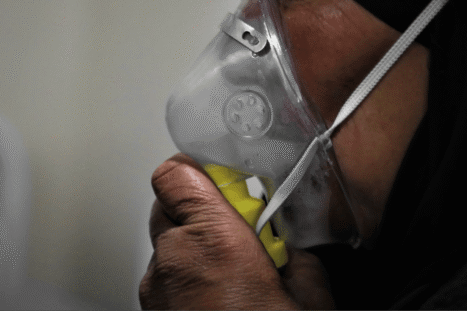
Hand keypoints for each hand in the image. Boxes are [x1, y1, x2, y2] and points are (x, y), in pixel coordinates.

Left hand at [139, 153, 333, 309]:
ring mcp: (156, 292)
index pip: (175, 174)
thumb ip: (298, 260)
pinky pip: (166, 277)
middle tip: (241, 228)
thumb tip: (291, 251)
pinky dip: (187, 276)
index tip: (227, 179)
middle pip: (168, 205)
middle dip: (201, 209)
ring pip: (166, 244)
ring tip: (235, 273)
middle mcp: (172, 262)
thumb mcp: (310, 302)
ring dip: (194, 246)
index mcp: (211, 243)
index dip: (198, 169)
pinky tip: (220, 298)